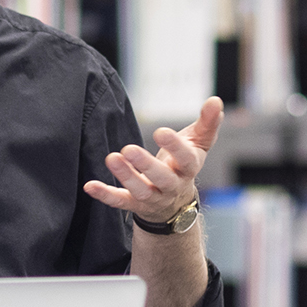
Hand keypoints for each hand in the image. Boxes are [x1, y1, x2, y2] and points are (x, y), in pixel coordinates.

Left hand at [83, 98, 223, 226]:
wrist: (176, 205)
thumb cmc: (183, 165)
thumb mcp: (198, 144)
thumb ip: (208, 123)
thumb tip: (215, 100)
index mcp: (188, 168)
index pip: (185, 159)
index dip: (175, 147)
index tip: (161, 132)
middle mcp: (172, 186)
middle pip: (162, 178)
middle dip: (146, 165)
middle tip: (129, 149)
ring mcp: (153, 198)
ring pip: (141, 191)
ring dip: (126, 176)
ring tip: (112, 158)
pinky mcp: (135, 205)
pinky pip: (120, 202)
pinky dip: (106, 195)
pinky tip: (90, 185)